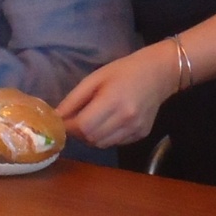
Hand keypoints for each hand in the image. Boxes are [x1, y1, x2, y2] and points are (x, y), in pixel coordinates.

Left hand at [56, 42, 177, 148]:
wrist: (159, 73)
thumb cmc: (124, 70)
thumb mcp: (95, 78)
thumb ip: (74, 99)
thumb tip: (56, 117)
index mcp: (113, 100)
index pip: (83, 126)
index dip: (68, 127)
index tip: (61, 122)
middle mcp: (126, 119)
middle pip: (91, 138)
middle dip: (78, 133)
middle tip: (76, 120)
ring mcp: (135, 129)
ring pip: (101, 144)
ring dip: (91, 137)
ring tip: (93, 120)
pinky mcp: (141, 135)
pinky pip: (115, 143)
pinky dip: (106, 137)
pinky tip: (109, 122)